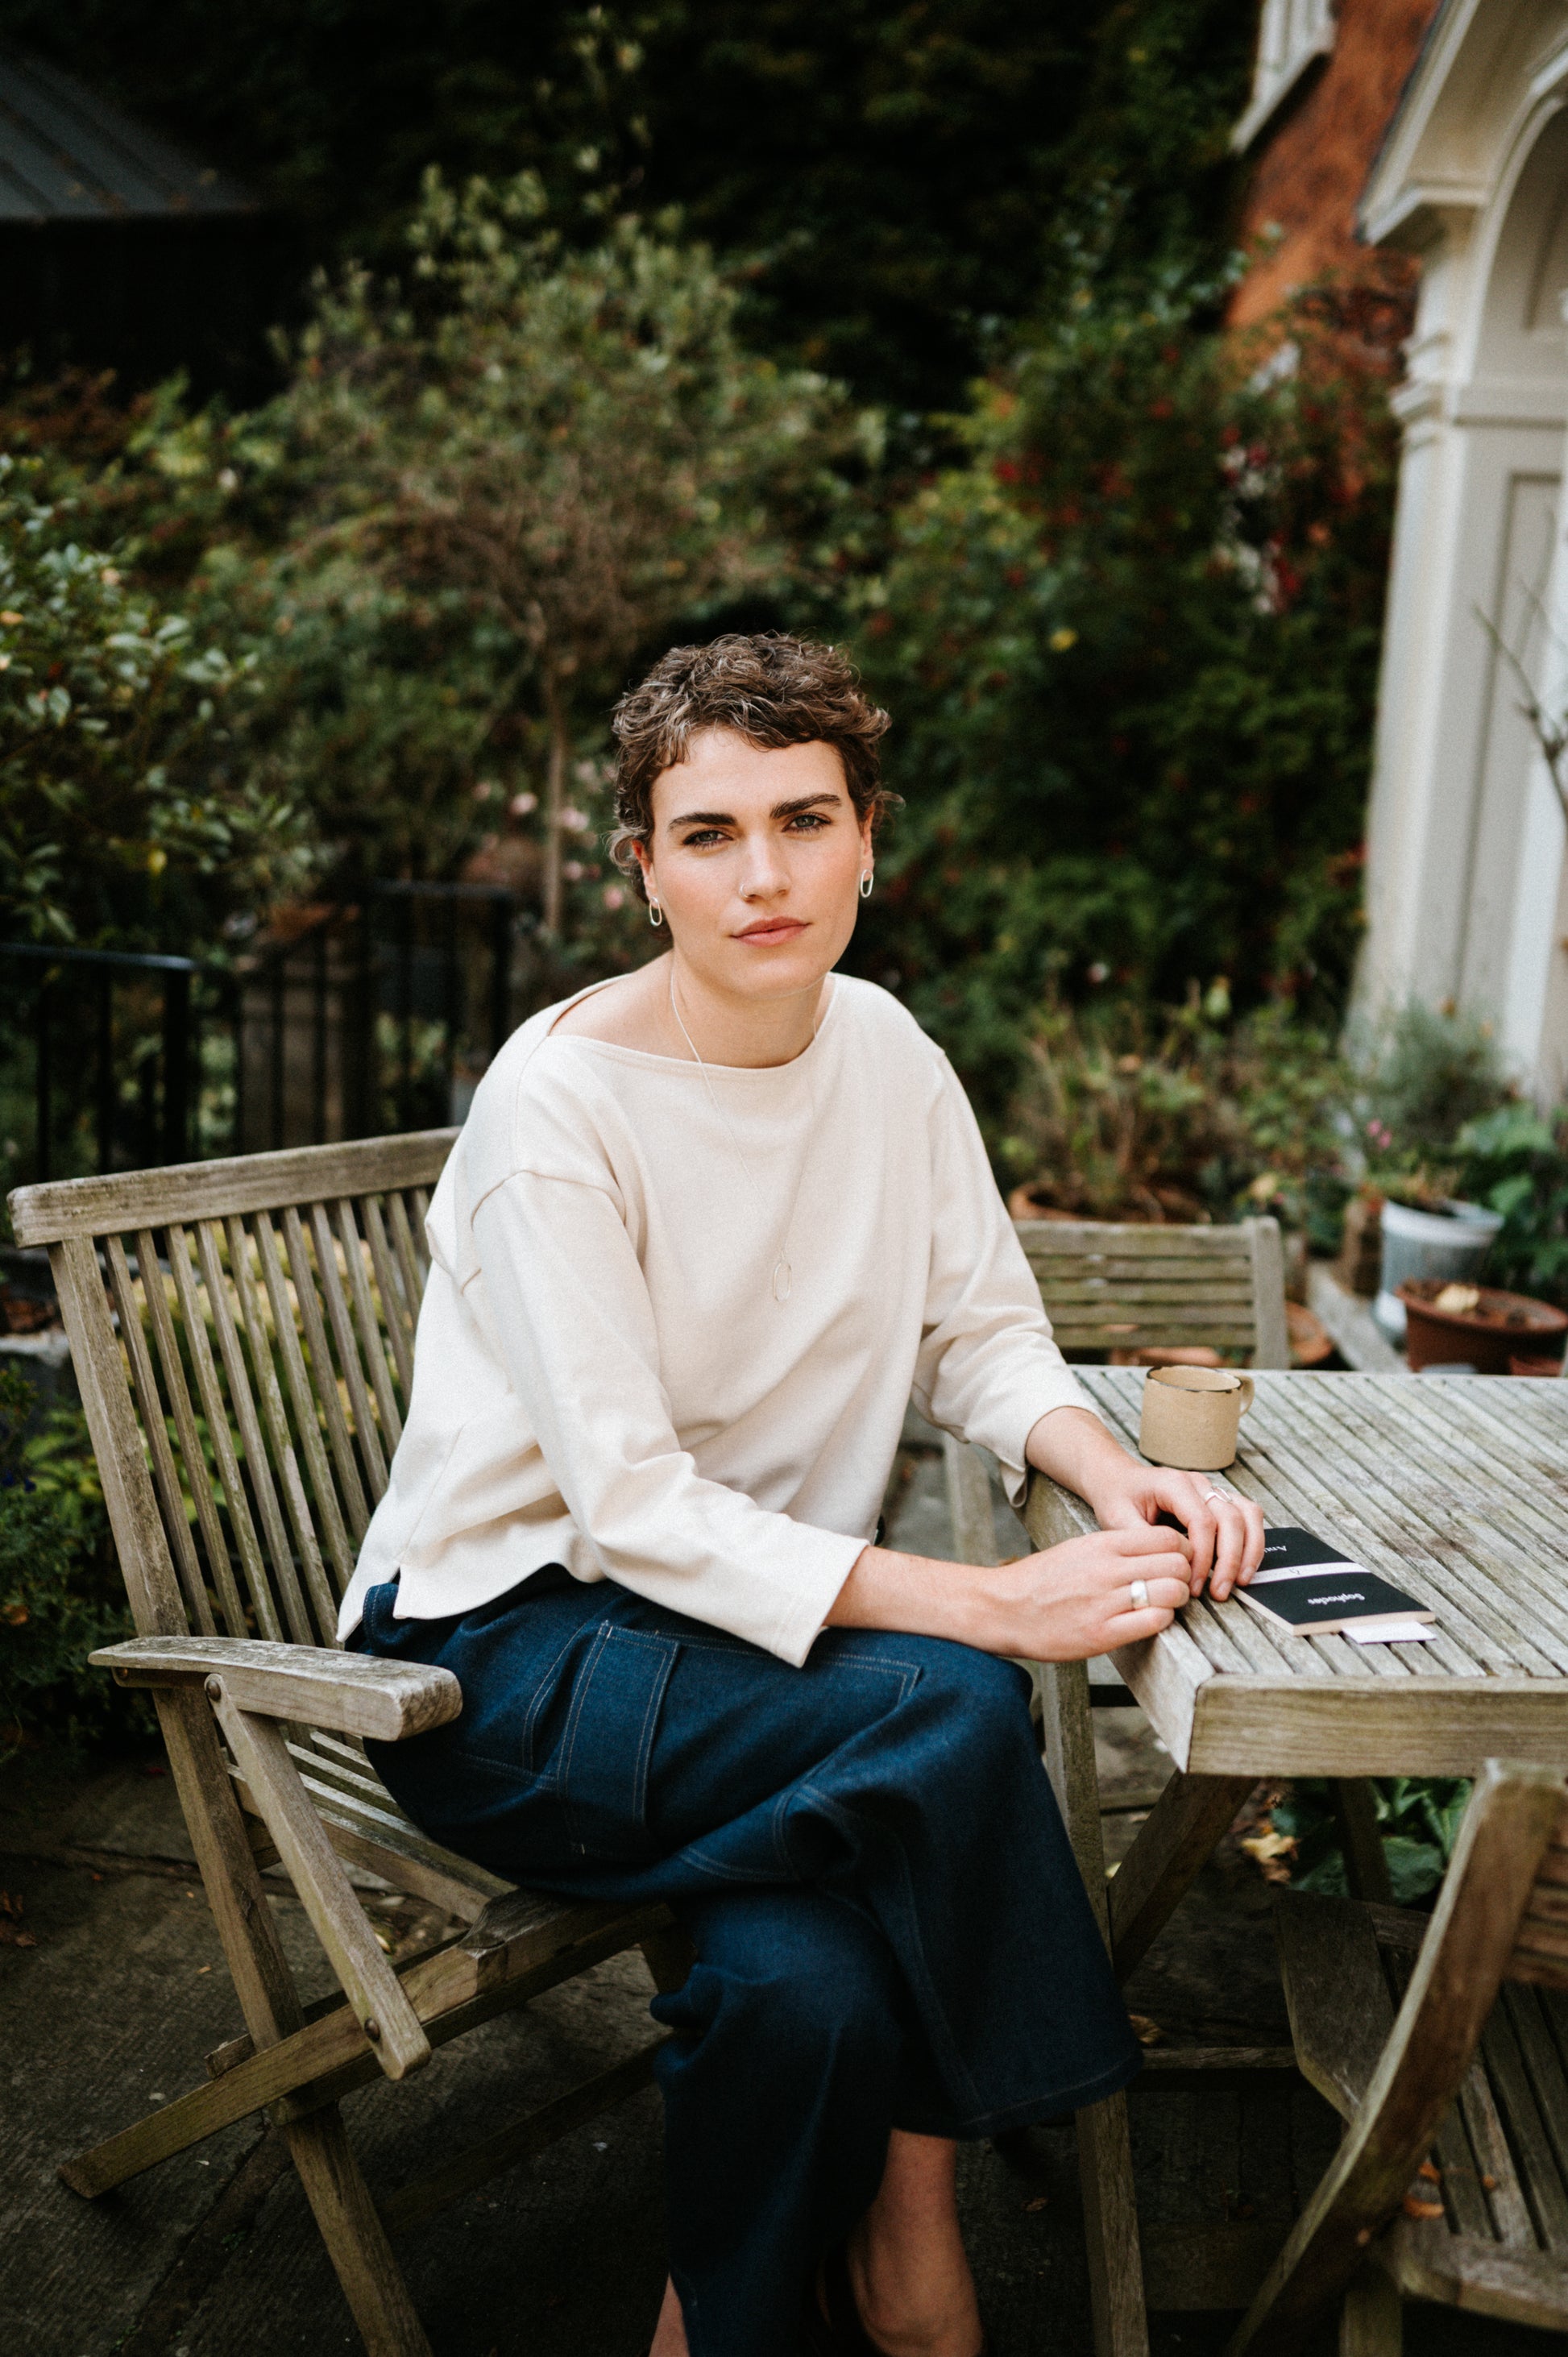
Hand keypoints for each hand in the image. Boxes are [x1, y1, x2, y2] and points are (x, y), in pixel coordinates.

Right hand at [978, 1523, 1194, 1660]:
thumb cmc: (1041, 1580)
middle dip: (1185, 1575)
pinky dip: (1162, 1621)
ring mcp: (1105, 1602)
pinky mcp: (1102, 1633)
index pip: (1167, 1538)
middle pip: (1177, 1563)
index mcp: (1102, 1545)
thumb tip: (1155, 1552)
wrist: (1003, 1609)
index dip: (1183, 1550)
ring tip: (1165, 1603)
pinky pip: (1154, 1622)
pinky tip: (1150, 1620)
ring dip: (1176, 1600)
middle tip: (1177, 1584)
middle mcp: (1107, 1570)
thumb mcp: (1078, 1549)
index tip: (1179, 1561)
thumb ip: (1116, 1549)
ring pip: (1171, 1592)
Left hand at [1085, 1459, 1264, 1599]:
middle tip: (1219, 1592)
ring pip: (1248, 1514)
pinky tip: (1243, 1566)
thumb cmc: (1118, 1497)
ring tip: (1239, 1581)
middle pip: (1231, 1518)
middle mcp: (1199, 1484)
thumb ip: (1143, 1541)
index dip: (1203, 1557)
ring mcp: (1212, 1491)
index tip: (1193, 1584)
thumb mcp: (1118, 1519)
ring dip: (1248, 1550)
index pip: (1202, 1521)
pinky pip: (1248, 1516)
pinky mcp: (1219, 1502)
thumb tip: (1169, 1567)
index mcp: (1174, 1484)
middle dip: (1230, 1559)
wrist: (1118, 1480)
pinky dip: (1252, 1541)